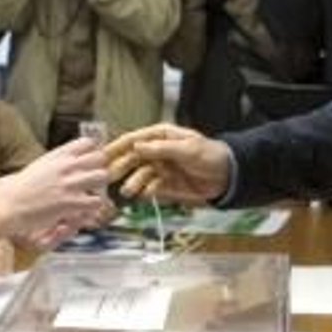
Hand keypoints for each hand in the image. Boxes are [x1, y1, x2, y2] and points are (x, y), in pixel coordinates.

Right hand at [0, 137, 110, 242]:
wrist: (9, 204)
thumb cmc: (22, 187)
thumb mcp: (42, 165)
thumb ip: (60, 160)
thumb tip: (75, 159)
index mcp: (59, 154)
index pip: (88, 142)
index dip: (93, 151)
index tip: (91, 162)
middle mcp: (66, 165)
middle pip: (100, 158)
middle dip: (99, 169)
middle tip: (93, 181)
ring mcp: (70, 183)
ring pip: (102, 176)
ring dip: (99, 186)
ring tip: (90, 195)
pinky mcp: (71, 202)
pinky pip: (96, 201)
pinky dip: (94, 206)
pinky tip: (85, 209)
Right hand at [105, 123, 230, 203]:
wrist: (228, 178)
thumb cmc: (210, 156)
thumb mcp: (187, 149)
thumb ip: (161, 149)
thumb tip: (136, 145)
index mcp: (161, 137)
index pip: (134, 139)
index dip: (117, 146)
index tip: (103, 154)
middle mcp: (157, 152)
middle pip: (132, 158)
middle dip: (120, 167)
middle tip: (107, 177)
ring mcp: (160, 169)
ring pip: (139, 175)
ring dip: (132, 182)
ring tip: (127, 191)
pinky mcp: (164, 185)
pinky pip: (149, 188)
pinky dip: (146, 192)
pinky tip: (147, 194)